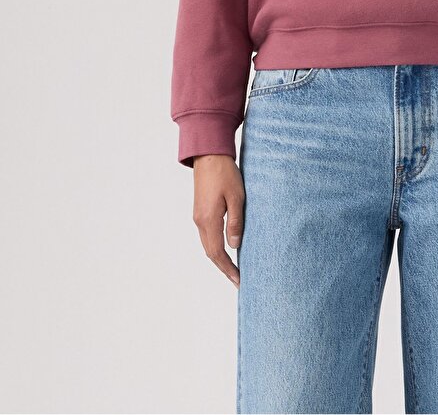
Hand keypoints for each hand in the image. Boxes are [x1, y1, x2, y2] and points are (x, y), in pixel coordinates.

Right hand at [190, 154, 242, 286]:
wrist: (208, 155)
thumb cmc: (225, 173)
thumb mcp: (237, 197)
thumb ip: (235, 222)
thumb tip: (235, 246)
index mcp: (209, 220)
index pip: (217, 253)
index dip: (228, 269)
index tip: (239, 280)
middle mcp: (200, 222)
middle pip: (210, 253)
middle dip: (224, 268)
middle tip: (238, 281)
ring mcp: (198, 217)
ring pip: (208, 245)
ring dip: (220, 259)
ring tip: (234, 269)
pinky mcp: (200, 211)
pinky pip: (207, 236)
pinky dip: (216, 247)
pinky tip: (226, 249)